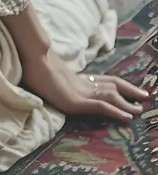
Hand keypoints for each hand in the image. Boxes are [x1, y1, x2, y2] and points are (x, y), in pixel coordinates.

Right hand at [22, 47, 150, 121]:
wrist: (29, 57)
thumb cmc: (32, 64)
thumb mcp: (45, 73)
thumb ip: (53, 76)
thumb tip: (49, 75)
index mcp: (76, 78)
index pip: (103, 80)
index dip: (119, 84)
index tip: (130, 89)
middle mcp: (82, 83)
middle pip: (112, 84)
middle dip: (129, 90)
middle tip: (145, 96)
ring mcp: (79, 91)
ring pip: (110, 95)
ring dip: (127, 103)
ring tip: (140, 110)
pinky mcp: (76, 100)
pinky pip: (101, 106)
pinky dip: (116, 111)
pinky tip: (127, 117)